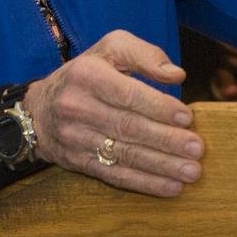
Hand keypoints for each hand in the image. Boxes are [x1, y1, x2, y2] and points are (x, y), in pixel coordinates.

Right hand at [23, 30, 203, 196]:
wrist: (39, 110)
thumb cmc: (87, 73)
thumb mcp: (111, 49)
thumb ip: (145, 55)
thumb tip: (177, 75)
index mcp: (87, 75)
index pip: (128, 94)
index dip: (159, 107)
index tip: (187, 117)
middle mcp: (76, 107)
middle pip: (128, 127)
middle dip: (166, 141)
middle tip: (197, 150)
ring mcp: (75, 138)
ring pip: (124, 155)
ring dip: (161, 166)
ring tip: (191, 172)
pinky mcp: (77, 163)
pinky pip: (115, 175)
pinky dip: (145, 183)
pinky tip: (170, 187)